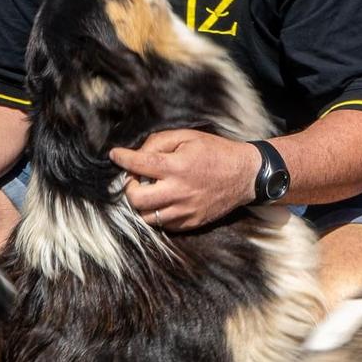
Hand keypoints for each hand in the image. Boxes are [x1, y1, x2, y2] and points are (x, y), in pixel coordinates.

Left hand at [109, 130, 262, 231]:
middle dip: (129, 187)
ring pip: (147, 217)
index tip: (115, 155)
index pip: (138, 165)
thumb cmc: (216, 152)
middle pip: (136, 199)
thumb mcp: (188, 136)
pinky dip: (158, 214)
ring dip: (142, 203)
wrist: (246, 175)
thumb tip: (138, 154)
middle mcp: (179, 192)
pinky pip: (164, 225)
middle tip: (136, 178)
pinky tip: (164, 201)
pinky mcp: (192, 223)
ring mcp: (186, 211)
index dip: (122, 159)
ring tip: (149, 191)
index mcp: (177, 167)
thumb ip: (159, 142)